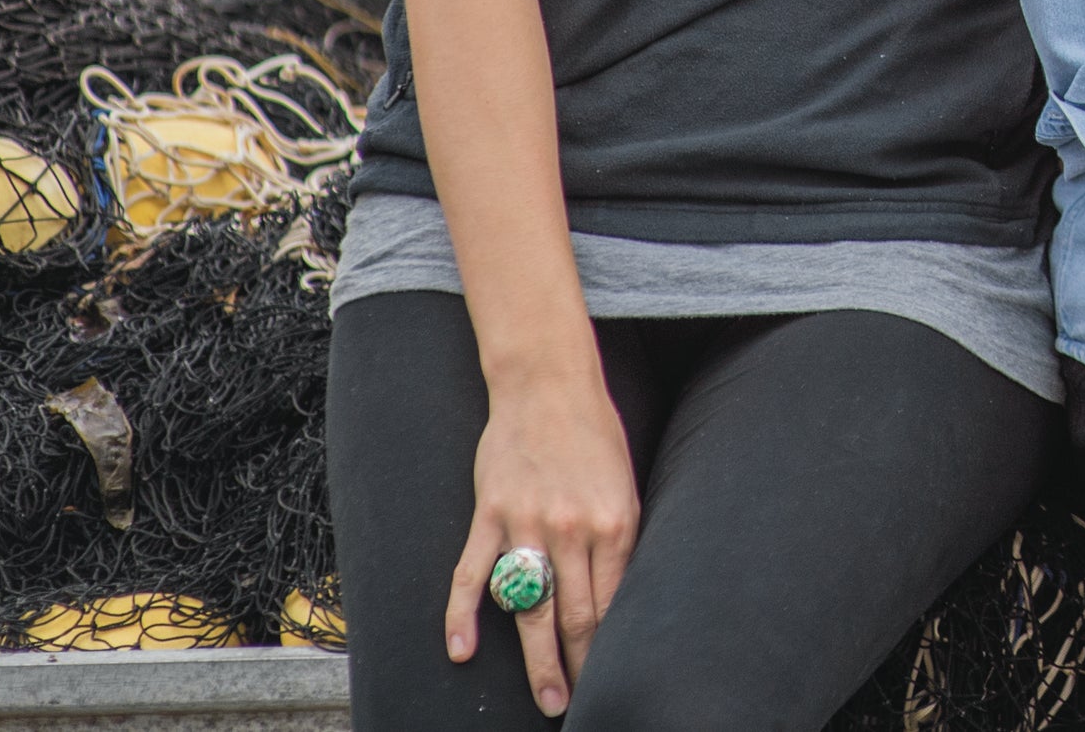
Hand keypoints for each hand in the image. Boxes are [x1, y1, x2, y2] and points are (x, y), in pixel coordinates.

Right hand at [444, 367, 640, 716]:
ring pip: (531, 608)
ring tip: (547, 697)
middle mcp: (573, 529)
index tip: (611, 677)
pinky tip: (460, 650)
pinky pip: (473, 574)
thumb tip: (622, 594)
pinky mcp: (490, 514)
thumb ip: (620, 538)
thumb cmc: (594, 434)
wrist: (549, 384)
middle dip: (578, 666)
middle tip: (575, 704)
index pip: (613, 603)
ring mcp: (528, 524)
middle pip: (575, 616)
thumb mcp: (625, 484)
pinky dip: (463, 615)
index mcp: (616, 523)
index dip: (610, 647)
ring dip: (537, 659)